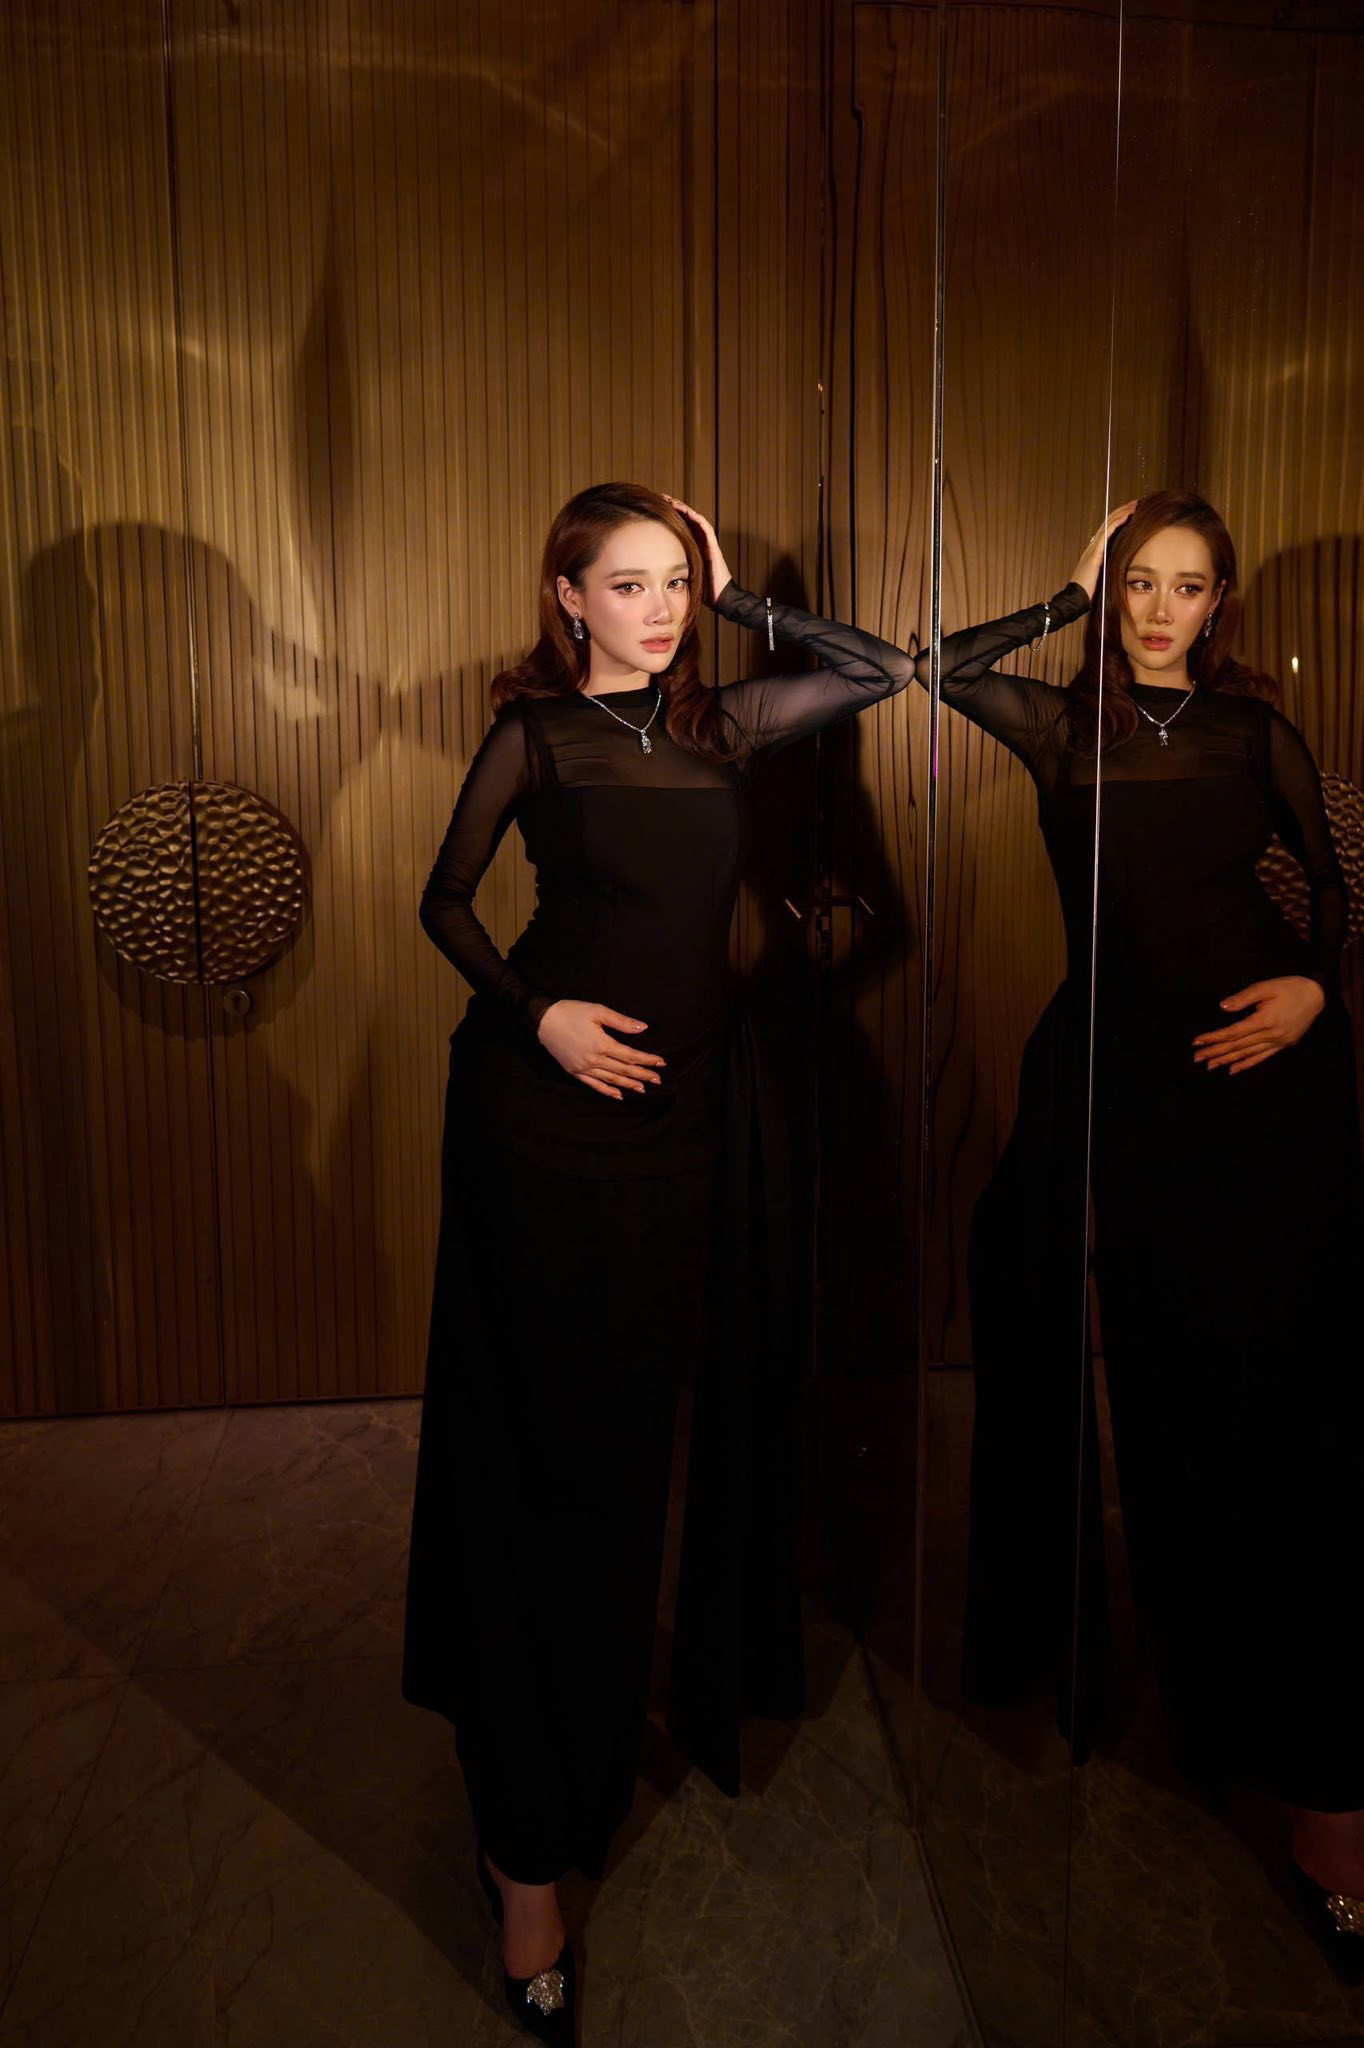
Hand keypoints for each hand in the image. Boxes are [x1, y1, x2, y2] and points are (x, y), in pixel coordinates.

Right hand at [536, 1000, 665, 1099]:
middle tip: (658, 1080)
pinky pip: (594, 1085)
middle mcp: (594, 1060)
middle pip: (623, 1070)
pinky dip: (607, 1091)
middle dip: (642, 1075)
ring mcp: (583, 1068)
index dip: (647, 1060)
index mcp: (602, 1044)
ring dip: (628, 1085)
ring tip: (643, 1089)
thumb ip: (621, 1022)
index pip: (630, 1056)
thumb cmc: (571, 1012)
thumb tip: (643, 1028)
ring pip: (611, 1080)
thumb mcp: (598, 1011)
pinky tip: (618, 1095)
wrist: (543, 1020)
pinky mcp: (574, 1072)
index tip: (661, 1063)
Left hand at [662, 494, 732, 603]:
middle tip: (660, 498)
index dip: (668, 516)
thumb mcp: (681, 576)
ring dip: (683, 508)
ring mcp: (707, 542)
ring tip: (670, 500)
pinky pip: (705, 528)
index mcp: (691, 547)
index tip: (655, 508)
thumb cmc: (702, 590)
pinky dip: (696, 518)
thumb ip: (670, 568)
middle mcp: (699, 542)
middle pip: (685, 519)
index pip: (678, 526)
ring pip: (694, 519)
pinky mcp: (713, 545)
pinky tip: (686, 511)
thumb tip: (649, 569)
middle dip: (673, 508)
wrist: (719, 597)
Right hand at [1069, 500, 1138, 599]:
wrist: (1076, 599)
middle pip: (1108, 522)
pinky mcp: (1095, 554)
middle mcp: (1093, 547)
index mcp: (1095, 552)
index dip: (1119, 518)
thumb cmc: (1088, 592)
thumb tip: (1120, 566)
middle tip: (1136, 503)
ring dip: (1122, 514)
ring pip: (1108, 525)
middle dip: (1122, 511)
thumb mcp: (1101, 577)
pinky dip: (1116, 524)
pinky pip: (1106, 534)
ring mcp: (1093, 549)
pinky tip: (1125, 517)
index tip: (1132, 511)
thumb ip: (1108, 568)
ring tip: (1134, 506)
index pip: (1108, 529)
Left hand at [1192, 975, 1325, 1074]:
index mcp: (1264, 1020)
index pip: (1233, 1032)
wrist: (1316, 995)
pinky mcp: (1283, 1045)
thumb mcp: (1265, 987)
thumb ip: (1243, 998)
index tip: (1197, 1041)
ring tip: (1210, 1066)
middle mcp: (1271, 1035)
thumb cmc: (1288, 988)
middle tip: (1196, 1058)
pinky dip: (1246, 1064)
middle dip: (1215, 1052)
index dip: (1214, 1037)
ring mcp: (1278, 1042)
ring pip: (1248, 1054)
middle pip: (1237, 1046)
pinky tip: (1233, 1070)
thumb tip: (1223, 1007)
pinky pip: (1262, 1057)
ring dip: (1227, 1060)